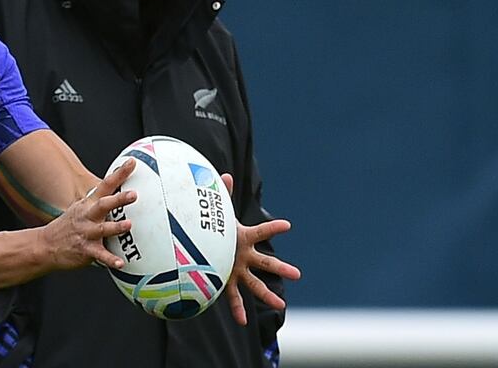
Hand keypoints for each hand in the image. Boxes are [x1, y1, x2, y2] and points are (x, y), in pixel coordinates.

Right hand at [38, 159, 136, 269]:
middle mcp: (87, 216)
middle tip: (133, 194)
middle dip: (118, 199)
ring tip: (129, 225)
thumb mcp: (81, 208)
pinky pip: (100, 256)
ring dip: (116, 227)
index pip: (105, 185)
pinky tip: (121, 263)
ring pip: (102, 229)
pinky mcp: (85, 250)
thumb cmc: (69, 226)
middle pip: (103, 205)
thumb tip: (123, 193)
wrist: (45, 245)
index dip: (119, 174)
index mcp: (88, 204)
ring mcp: (86, 233)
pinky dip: (110, 259)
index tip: (132, 163)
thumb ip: (100, 202)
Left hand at [221, 173, 301, 325]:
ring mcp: (237, 269)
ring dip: (267, 294)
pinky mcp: (225, 279)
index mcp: (243, 237)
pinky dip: (237, 308)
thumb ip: (222, 196)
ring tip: (281, 305)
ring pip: (255, 284)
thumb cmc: (212, 226)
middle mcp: (244, 255)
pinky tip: (242, 322)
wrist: (199, 241)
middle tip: (298, 274)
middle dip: (281, 268)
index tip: (288, 225)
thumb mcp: (217, 212)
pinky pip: (232, 295)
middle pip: (266, 263)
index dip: (273, 227)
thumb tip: (224, 176)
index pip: (261, 231)